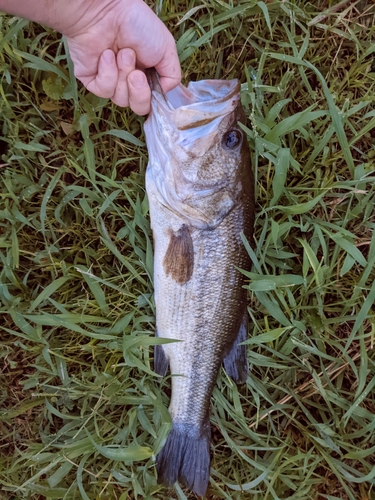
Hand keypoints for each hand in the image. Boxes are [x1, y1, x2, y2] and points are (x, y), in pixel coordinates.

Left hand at [62, 0, 180, 113]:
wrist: (106, 12)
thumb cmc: (137, 24)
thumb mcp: (166, 48)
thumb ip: (173, 75)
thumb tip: (165, 93)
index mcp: (147, 74)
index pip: (152, 101)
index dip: (154, 98)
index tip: (156, 86)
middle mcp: (129, 81)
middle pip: (138, 107)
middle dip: (139, 92)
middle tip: (136, 73)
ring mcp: (111, 82)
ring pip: (121, 100)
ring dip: (123, 75)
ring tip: (121, 53)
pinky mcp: (92, 81)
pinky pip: (104, 91)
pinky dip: (108, 74)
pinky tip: (106, 55)